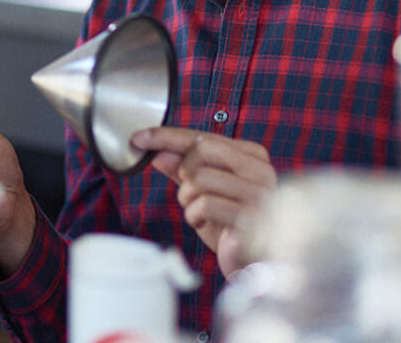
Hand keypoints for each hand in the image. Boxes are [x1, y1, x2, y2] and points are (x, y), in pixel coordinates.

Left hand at [130, 127, 274, 277]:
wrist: (248, 264)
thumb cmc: (226, 223)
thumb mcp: (201, 190)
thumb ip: (181, 168)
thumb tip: (157, 151)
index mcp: (252, 156)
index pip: (203, 137)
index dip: (167, 136)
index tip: (138, 138)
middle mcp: (262, 170)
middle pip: (202, 150)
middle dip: (184, 172)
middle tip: (189, 192)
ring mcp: (261, 194)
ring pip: (200, 178)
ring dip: (187, 198)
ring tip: (198, 212)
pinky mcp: (253, 218)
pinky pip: (205, 204)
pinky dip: (194, 215)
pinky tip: (203, 224)